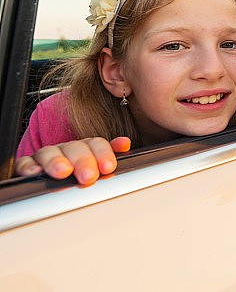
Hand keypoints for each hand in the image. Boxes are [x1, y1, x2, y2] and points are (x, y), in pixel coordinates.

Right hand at [15, 136, 130, 184]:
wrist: (54, 176)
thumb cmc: (79, 173)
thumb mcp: (97, 164)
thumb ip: (109, 155)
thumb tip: (124, 144)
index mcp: (85, 147)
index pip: (95, 144)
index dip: (103, 153)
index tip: (108, 167)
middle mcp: (66, 149)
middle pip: (74, 148)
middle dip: (83, 161)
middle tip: (89, 176)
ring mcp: (46, 156)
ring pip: (49, 152)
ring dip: (56, 161)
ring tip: (63, 171)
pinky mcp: (27, 165)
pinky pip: (25, 163)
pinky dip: (29, 166)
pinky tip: (35, 172)